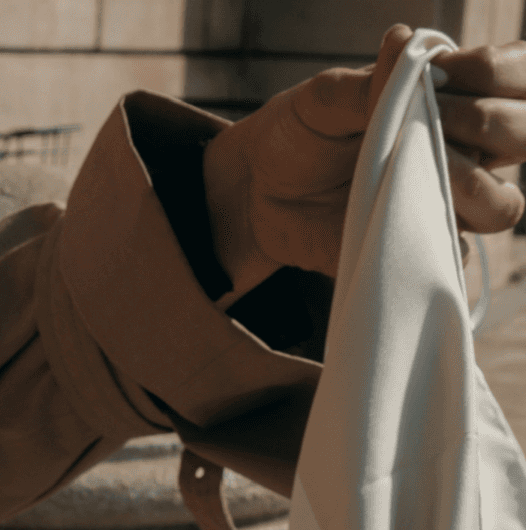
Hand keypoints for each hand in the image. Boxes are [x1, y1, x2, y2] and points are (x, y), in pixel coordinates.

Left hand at [203, 23, 525, 300]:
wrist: (261, 193)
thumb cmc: (302, 132)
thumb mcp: (326, 98)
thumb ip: (369, 82)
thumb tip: (402, 43)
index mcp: (454, 97)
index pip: (517, 77)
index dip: (494, 73)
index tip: (444, 72)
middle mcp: (464, 148)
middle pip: (521, 136)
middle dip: (484, 123)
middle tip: (427, 120)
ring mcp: (446, 203)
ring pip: (502, 205)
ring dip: (465, 185)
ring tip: (406, 173)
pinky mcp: (420, 249)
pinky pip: (454, 255)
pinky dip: (431, 240)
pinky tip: (393, 220)